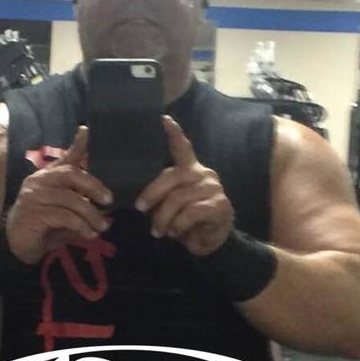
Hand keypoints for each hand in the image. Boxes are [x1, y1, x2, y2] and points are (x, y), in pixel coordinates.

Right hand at [5, 127, 112, 263]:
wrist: (18, 246)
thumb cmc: (44, 227)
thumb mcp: (66, 215)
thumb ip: (82, 209)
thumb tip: (108, 214)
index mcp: (47, 177)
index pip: (64, 158)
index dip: (76, 144)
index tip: (86, 130)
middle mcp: (39, 181)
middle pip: (70, 174)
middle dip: (93, 186)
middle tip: (109, 200)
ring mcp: (34, 196)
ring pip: (71, 199)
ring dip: (91, 214)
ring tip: (102, 226)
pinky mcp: (34, 213)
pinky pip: (65, 216)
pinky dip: (81, 226)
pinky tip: (89, 234)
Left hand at [135, 115, 233, 256]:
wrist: (210, 241)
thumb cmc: (186, 220)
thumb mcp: (170, 205)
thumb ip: (161, 195)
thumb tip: (140, 200)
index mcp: (190, 169)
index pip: (183, 148)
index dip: (174, 134)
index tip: (164, 119)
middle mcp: (203, 173)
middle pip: (172, 176)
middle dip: (152, 193)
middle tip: (140, 209)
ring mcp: (213, 188)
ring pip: (179, 198)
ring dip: (164, 217)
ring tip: (158, 231)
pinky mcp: (219, 205)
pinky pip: (191, 212)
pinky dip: (178, 225)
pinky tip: (174, 232)